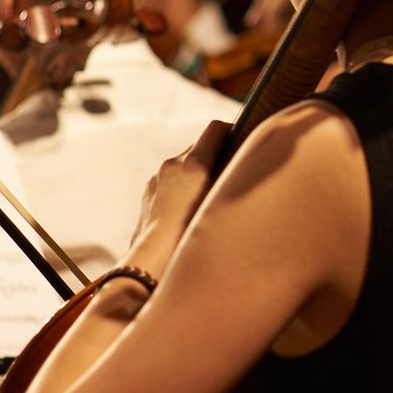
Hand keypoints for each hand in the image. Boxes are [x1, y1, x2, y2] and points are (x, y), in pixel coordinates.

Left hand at [131, 120, 231, 264]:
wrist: (151, 264)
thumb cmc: (191, 237)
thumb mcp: (220, 205)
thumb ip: (232, 181)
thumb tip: (244, 169)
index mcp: (193, 164)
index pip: (216, 129)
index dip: (232, 130)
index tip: (243, 141)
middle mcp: (173, 165)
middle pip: (200, 147)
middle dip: (215, 156)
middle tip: (231, 176)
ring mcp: (157, 179)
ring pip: (184, 166)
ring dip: (198, 175)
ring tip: (210, 199)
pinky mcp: (149, 193)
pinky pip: (171, 182)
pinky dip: (183, 189)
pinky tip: (190, 212)